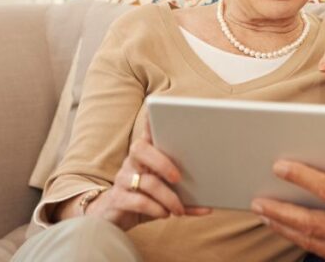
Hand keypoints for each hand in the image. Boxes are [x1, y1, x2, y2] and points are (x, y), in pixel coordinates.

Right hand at [87, 119, 211, 230]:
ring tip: (178, 209)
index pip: (147, 131)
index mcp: (146, 154)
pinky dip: (156, 209)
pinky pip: (138, 201)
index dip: (151, 119)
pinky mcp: (118, 199)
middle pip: (141, 149)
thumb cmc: (147, 198)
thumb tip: (209, 203)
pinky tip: (165, 214)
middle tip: (178, 178)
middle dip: (162, 162)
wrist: (115, 217)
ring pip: (146, 181)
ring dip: (168, 197)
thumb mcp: (164, 190)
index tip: (157, 108)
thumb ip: (182, 191)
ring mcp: (123, 179)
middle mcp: (132, 161)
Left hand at [251, 145, 324, 261]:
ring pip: (310, 241)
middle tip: (257, 200)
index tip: (280, 166)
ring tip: (264, 213)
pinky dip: (301, 240)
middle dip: (280, 210)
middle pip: (310, 222)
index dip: (303, 177)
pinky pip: (320, 252)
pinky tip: (287, 229)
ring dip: (284, 227)